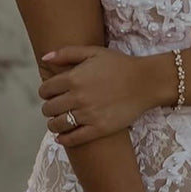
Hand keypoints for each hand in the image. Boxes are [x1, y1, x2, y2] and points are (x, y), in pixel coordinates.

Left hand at [39, 45, 154, 146]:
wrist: (146, 82)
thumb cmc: (120, 65)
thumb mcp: (94, 52)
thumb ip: (67, 53)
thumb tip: (45, 57)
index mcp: (73, 78)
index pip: (46, 90)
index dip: (45, 92)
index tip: (50, 94)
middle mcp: (78, 97)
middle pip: (49, 108)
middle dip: (49, 108)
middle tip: (54, 107)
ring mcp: (88, 115)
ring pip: (58, 124)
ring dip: (53, 123)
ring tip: (57, 121)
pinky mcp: (99, 129)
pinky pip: (73, 139)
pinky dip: (63, 139)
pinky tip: (61, 137)